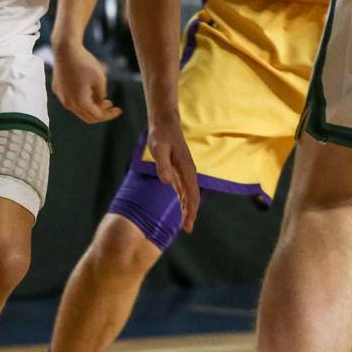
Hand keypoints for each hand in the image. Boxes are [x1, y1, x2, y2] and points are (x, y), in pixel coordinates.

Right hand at [52, 42, 121, 123]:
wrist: (65, 49)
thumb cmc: (85, 62)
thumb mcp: (100, 79)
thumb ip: (101, 96)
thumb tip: (100, 104)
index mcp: (80, 103)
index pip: (98, 116)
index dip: (110, 114)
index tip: (120, 109)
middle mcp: (68, 103)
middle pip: (87, 116)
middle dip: (100, 112)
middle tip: (110, 104)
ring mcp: (61, 97)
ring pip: (78, 108)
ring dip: (90, 105)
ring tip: (99, 95)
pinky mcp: (57, 89)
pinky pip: (71, 99)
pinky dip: (81, 99)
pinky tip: (87, 88)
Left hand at [148, 115, 199, 232]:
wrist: (164, 122)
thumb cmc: (160, 134)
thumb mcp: (158, 148)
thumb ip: (162, 165)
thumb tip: (167, 182)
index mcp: (186, 169)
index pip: (192, 195)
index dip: (191, 211)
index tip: (188, 226)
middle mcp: (189, 171)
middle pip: (193, 196)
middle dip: (191, 213)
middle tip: (187, 229)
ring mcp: (185, 170)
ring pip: (190, 193)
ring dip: (188, 207)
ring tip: (186, 223)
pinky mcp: (179, 168)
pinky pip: (184, 187)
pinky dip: (184, 198)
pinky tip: (182, 206)